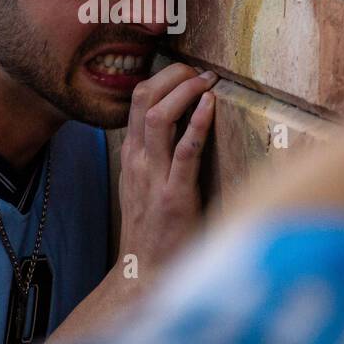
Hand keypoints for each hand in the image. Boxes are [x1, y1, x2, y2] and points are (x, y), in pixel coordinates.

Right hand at [117, 63, 217, 270]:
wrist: (145, 273)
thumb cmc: (153, 229)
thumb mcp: (144, 185)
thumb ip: (155, 155)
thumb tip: (182, 124)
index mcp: (132, 155)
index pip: (137, 99)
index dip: (162, 76)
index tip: (187, 70)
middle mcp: (138, 160)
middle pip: (144, 99)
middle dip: (172, 75)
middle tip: (199, 70)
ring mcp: (153, 177)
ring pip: (158, 118)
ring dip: (185, 92)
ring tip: (207, 80)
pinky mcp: (174, 197)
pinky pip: (184, 152)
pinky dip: (198, 124)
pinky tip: (211, 106)